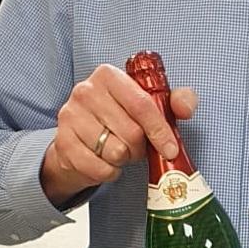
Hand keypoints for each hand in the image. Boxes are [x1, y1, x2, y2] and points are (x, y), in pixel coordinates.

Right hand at [41, 64, 196, 205]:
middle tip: (135, 145)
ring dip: (124, 159)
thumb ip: (174, 101)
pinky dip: (109, 171)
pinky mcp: (63, 143)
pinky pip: (100, 168)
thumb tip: (185, 107)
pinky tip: (105, 160)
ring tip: (118, 150)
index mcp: (109, 75)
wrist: (78, 138)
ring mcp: (70, 116)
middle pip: (131, 132)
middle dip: (140, 146)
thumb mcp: (148, 104)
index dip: (160, 130)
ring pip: (115, 151)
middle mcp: (86, 91)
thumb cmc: (118, 118)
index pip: (142, 104)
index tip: (170, 148)